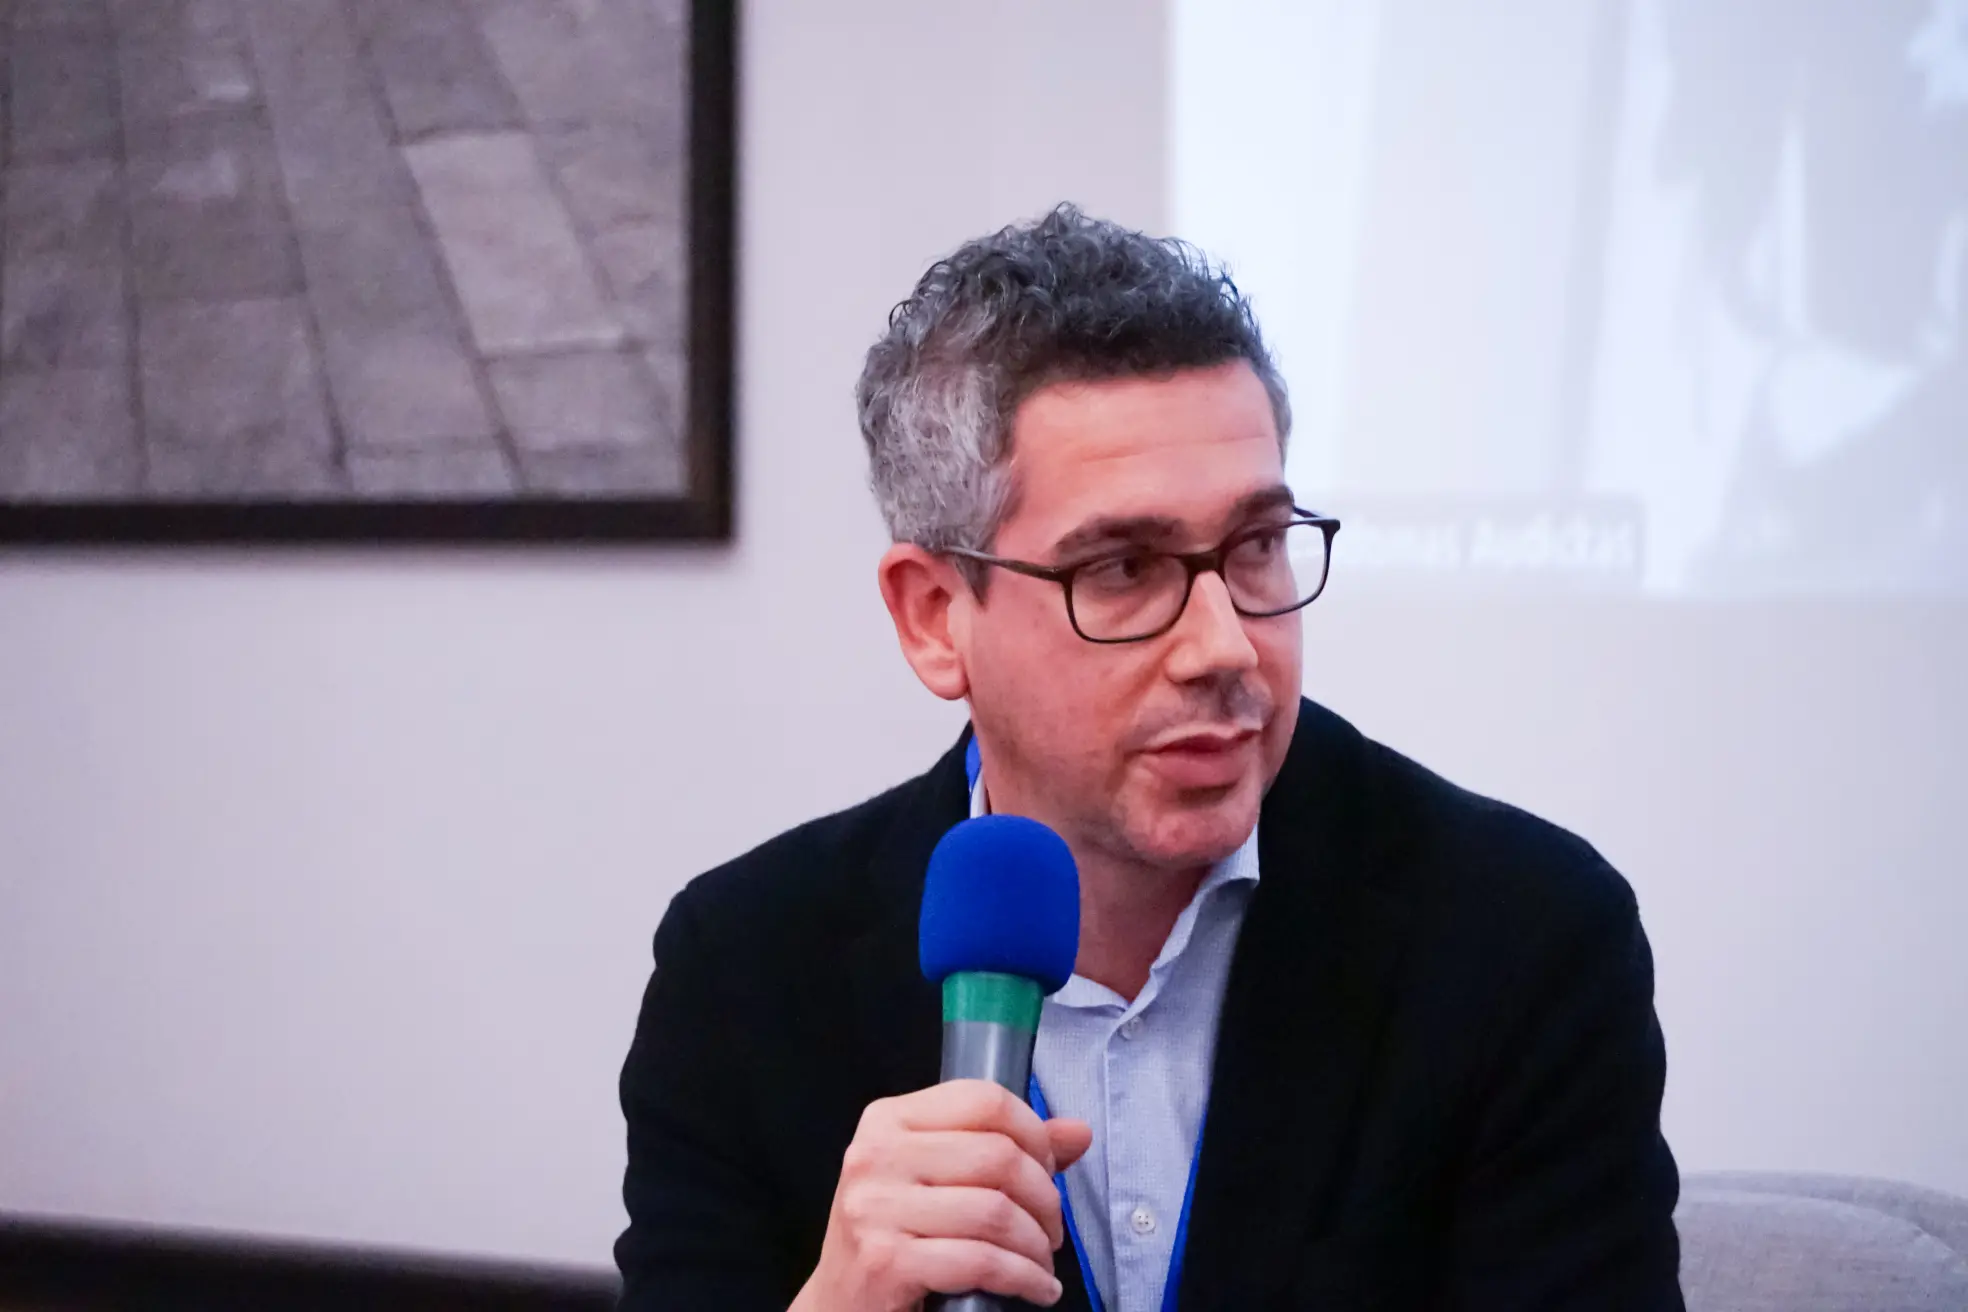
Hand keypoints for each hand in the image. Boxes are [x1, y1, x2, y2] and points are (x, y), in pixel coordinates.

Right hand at [790, 1079, 1093, 1311]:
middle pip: (997, 1155)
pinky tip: (1035, 1287)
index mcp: (888, 1120)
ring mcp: (875, 1208)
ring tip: (1041, 1260)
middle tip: (1049, 1227)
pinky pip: (982, 1261)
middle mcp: (875, 1155)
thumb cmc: (893, 1238)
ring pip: (995, 1211)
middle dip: (1044, 1198)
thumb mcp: (938, 1180)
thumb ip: (1006, 1149)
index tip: (1048, 1168)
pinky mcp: (885, 1260)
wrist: (840, 1305)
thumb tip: (1076, 1131)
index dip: (1034, 1133)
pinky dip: (1024, 1278)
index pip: (983, 1100)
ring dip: (1036, 1244)